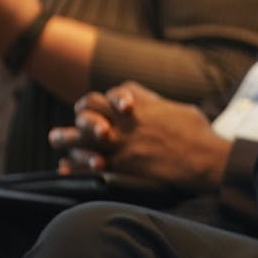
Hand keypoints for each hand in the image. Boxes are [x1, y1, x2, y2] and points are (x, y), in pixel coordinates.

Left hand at [47, 81, 229, 189]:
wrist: (202, 158)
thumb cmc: (199, 134)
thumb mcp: (181, 109)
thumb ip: (160, 107)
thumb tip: (156, 109)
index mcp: (141, 103)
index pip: (115, 92)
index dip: (112, 98)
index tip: (117, 107)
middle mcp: (125, 119)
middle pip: (90, 106)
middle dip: (83, 113)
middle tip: (79, 120)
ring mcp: (120, 140)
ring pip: (80, 133)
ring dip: (65, 136)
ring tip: (55, 138)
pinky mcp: (120, 163)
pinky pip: (87, 161)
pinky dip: (74, 163)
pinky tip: (65, 166)